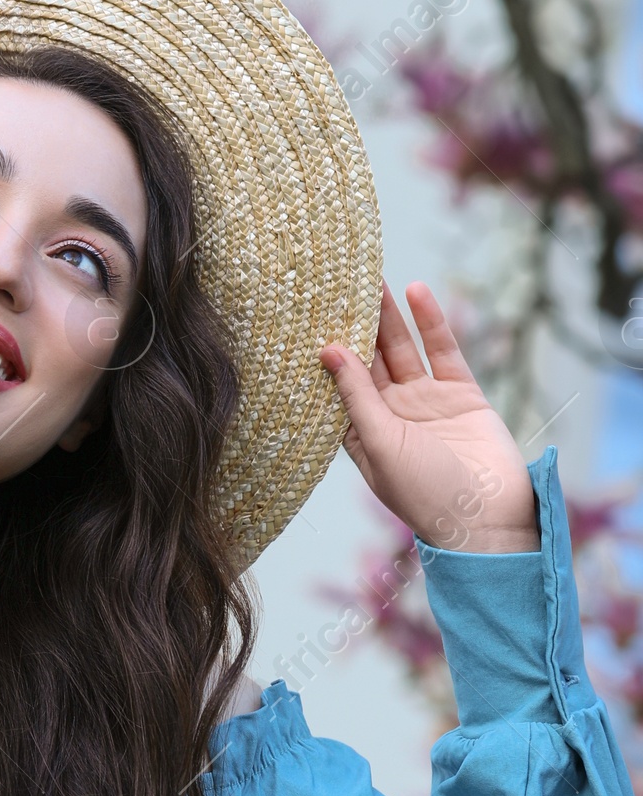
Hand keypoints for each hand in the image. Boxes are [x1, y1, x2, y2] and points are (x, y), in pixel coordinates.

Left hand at [320, 282, 536, 553]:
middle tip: (335, 284)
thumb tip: (329, 350)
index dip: (325, 354)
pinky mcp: (461, 394)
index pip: (337, 386)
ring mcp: (426, 402)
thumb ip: (357, 395)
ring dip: (387, 317)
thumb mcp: (382, 443)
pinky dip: (430, 322)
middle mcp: (390, 415)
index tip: (305, 315)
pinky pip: (442, 350)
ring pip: (401, 350)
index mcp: (362, 434)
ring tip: (370, 278)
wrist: (489, 517)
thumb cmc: (426, 493)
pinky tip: (415, 292)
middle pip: (367, 362)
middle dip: (354, 326)